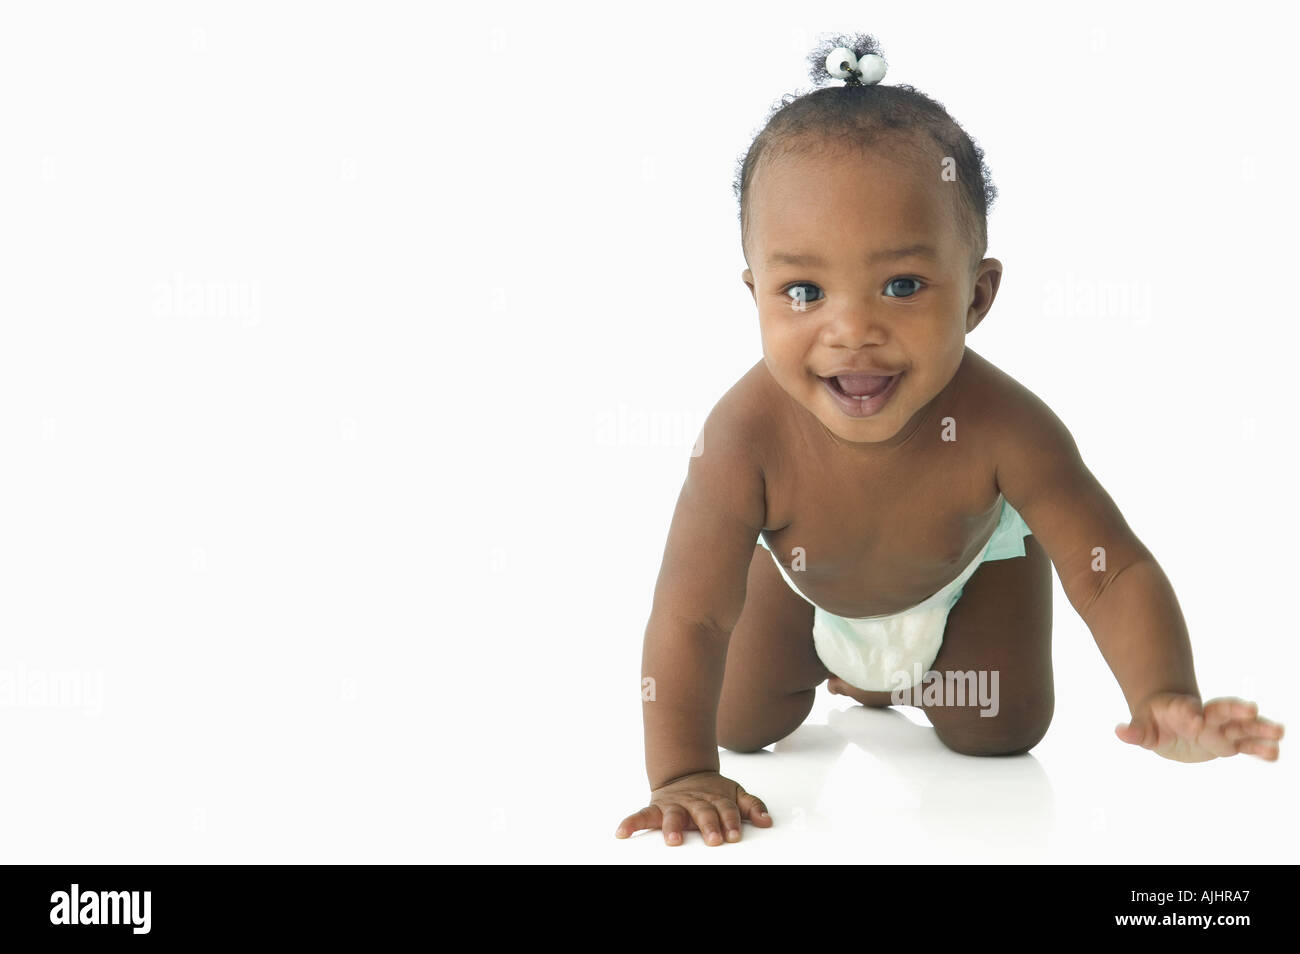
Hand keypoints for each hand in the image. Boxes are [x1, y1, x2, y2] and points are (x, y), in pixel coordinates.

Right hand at [614, 771, 771, 845]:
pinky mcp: (656, 808)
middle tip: (713, 840)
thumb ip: (751, 806)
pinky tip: (622, 832)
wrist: (684, 772)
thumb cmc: (712, 792)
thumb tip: (766, 821)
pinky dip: (631, 822)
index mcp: (716, 799)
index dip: (730, 822)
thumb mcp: (735, 793)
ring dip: (672, 827)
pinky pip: (641, 815)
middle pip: (703, 813)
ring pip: (673, 815)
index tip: (734, 836)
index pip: (726, 810)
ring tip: (672, 840)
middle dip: (708, 826)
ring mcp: (675, 804)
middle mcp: (695, 801)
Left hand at [1115, 693, 1283, 761]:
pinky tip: (1275, 754)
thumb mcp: (1142, 726)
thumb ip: (1135, 731)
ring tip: (1279, 731)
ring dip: (1259, 728)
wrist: (1171, 719)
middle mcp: (1205, 716)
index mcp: (1181, 709)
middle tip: (1251, 709)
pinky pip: (1247, 746)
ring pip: (1241, 726)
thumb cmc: (1155, 720)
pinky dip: (1260, 750)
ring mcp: (1219, 729)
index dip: (1189, 714)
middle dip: (1235, 709)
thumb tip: (1119, 731)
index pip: (1186, 709)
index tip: (1195, 720)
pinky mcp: (1228, 743)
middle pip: (1221, 710)